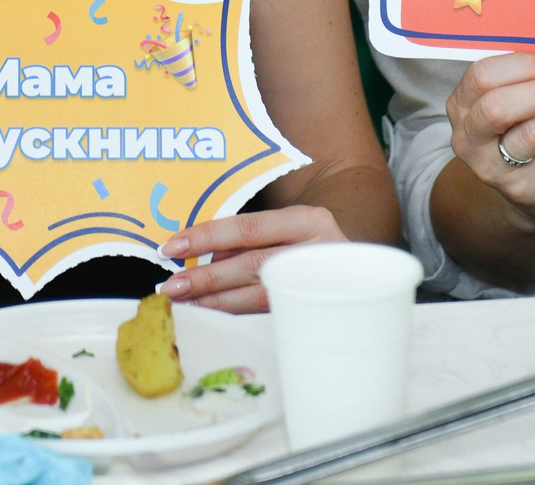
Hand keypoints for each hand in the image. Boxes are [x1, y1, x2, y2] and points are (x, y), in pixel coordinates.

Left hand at [157, 205, 346, 314]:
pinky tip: (213, 314)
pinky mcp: (315, 311)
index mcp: (307, 220)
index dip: (207, 237)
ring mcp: (319, 285)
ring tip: (185, 305)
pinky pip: (268, 311)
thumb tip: (199, 258)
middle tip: (171, 287)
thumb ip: (249, 238)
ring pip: (260, 295)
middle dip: (206, 278)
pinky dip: (237, 312)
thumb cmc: (309, 243)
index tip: (171, 246)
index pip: (248, 228)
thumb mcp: (286, 228)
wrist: (363, 270)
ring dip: (217, 302)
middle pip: (252, 265)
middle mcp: (317, 251)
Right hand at [445, 53, 534, 225]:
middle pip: (497, 107)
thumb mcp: (514, 105)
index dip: (521, 65)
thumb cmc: (524, 133)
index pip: (481, 76)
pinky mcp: (524, 189)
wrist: (534, 191)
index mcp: (461, 107)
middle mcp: (468, 139)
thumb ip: (525, 81)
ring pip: (533, 134)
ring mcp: (493, 169)